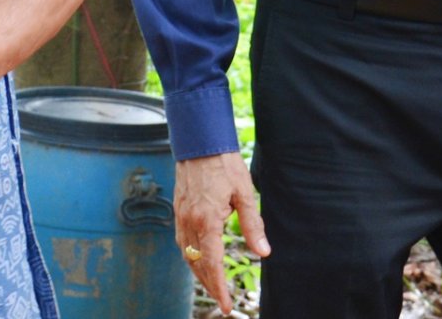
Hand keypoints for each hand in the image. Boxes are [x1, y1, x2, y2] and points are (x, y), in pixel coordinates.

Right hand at [173, 152, 266, 315]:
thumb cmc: (224, 163)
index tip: (227, 306)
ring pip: (186, 255)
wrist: (199, 140)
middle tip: (222, 301)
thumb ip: (252, 224)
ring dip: (198, 273)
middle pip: (197, 264)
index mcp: (206, 220)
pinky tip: (199, 259)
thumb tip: (263, 253)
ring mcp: (180, 215)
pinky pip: (180, 241)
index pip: (212, 264)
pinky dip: (190, 256)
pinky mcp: (177, 209)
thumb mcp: (244, 193)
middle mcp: (189, 221)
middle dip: (209, 285)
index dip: (219, 288)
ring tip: (212, 286)